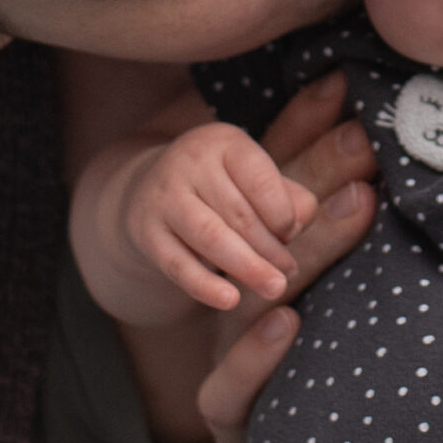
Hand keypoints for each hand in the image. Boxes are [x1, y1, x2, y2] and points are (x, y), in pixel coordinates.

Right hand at [126, 124, 319, 309]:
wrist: (151, 190)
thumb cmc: (223, 189)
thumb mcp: (258, 181)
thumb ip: (291, 200)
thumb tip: (296, 228)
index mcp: (225, 143)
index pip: (260, 179)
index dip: (282, 214)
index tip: (290, 235)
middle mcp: (190, 162)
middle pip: (239, 214)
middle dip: (270, 249)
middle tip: (286, 275)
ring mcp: (164, 196)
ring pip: (211, 236)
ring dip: (247, 267)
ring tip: (273, 288)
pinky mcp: (146, 231)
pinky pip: (178, 264)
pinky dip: (204, 285)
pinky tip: (229, 300)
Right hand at [193, 74, 377, 442]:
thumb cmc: (314, 359)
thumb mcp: (317, 273)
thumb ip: (331, 200)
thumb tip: (363, 101)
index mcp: (262, 257)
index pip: (282, 187)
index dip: (315, 140)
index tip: (359, 95)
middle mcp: (244, 293)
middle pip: (273, 229)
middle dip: (321, 179)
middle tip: (373, 139)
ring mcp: (229, 349)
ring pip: (254, 293)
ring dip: (307, 251)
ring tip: (356, 208)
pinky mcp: (226, 411)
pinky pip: (227, 385)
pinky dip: (254, 353)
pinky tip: (289, 320)